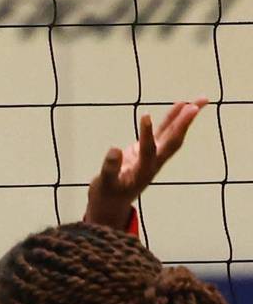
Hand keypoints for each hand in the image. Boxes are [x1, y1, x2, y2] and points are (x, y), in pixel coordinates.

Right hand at [85, 99, 206, 228]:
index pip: (149, 150)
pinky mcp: (149, 150)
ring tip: (199, 100)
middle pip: (173, 141)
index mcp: (142, 171)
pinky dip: (172, 119)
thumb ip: (110, 168)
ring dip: (185, 118)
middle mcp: (153, 162)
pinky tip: (181, 105)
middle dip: (184, 124)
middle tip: (196, 105)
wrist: (112, 204)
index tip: (145, 116)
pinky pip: (164, 132)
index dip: (147, 135)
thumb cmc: (107, 194)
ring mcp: (154, 155)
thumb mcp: (105, 184)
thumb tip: (114, 150)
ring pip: (173, 135)